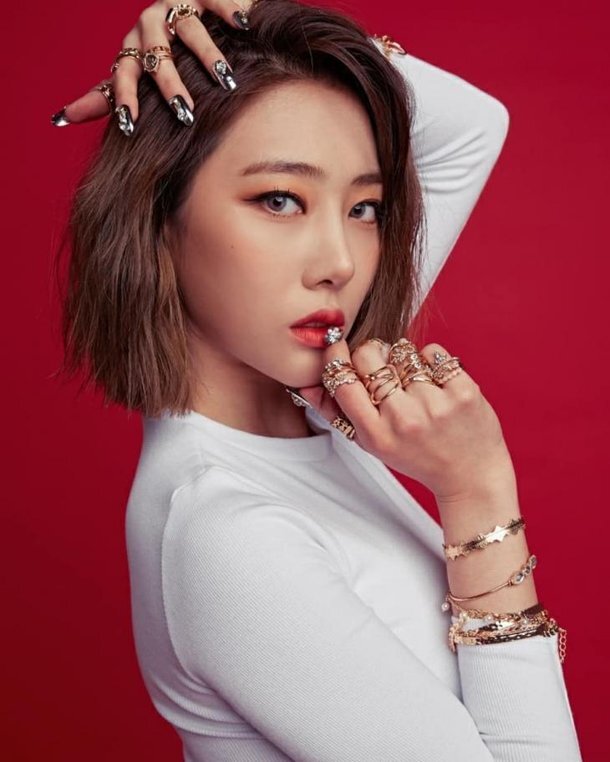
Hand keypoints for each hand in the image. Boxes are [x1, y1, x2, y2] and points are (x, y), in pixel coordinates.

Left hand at [51, 0, 253, 128]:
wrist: (192, 9)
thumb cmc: (165, 52)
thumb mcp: (134, 73)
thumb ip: (106, 95)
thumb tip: (61, 117)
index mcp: (133, 48)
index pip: (124, 74)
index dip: (125, 98)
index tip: (129, 125)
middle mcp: (150, 25)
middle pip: (157, 55)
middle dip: (170, 84)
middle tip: (185, 112)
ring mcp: (176, 6)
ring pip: (188, 29)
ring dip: (207, 55)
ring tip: (224, 79)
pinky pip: (213, 0)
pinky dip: (227, 11)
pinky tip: (241, 27)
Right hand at [297, 337, 515, 502]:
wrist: (471, 476)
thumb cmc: (418, 457)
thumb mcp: (372, 444)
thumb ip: (338, 414)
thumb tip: (307, 386)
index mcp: (376, 434)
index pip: (343, 381)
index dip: (337, 357)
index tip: (339, 349)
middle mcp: (403, 419)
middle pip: (369, 355)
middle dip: (371, 353)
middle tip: (381, 366)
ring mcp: (435, 404)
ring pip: (401, 351)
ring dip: (403, 360)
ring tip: (414, 383)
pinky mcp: (463, 391)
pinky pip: (433, 352)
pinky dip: (431, 361)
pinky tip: (437, 383)